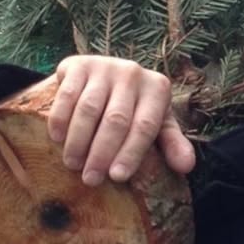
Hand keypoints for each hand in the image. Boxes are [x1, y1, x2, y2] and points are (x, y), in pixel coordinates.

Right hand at [45, 55, 195, 185]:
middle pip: (116, 120)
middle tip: (90, 179)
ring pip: (89, 109)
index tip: (117, 177)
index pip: (145, 126)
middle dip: (102, 153)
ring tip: (73, 165)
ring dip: (79, 140)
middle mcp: (133, 73)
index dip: (131, 153)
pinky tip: (57, 139)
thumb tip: (186, 167)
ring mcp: (104, 66)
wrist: (106, 74)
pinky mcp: (78, 64)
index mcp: (157, 88)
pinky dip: (60, 119)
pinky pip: (67, 95)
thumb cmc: (136, 107)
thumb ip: (172, 143)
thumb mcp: (157, 122)